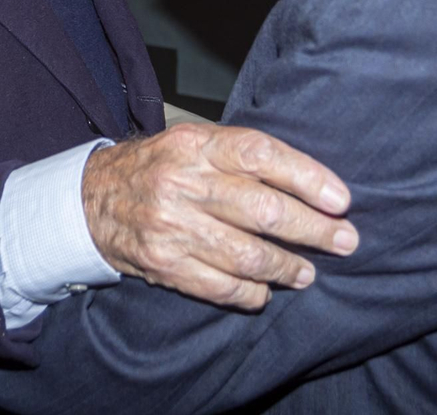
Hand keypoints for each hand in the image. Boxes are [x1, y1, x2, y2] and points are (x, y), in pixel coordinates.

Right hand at [82, 124, 356, 309]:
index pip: (262, 156)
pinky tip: (265, 291)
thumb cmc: (160, 167)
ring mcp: (172, 227)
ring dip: (287, 267)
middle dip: (313, 230)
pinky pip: (219, 287)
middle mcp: (185, 183)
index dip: (308, 177)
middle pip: (262, 210)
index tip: (341, 199)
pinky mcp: (163, 265)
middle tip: (345, 241)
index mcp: (197, 144)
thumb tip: (313, 182)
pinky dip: (250, 293)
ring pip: (247, 254)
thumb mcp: (195, 142)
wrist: (90, 199)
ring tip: (308, 273)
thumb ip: (243, 155)